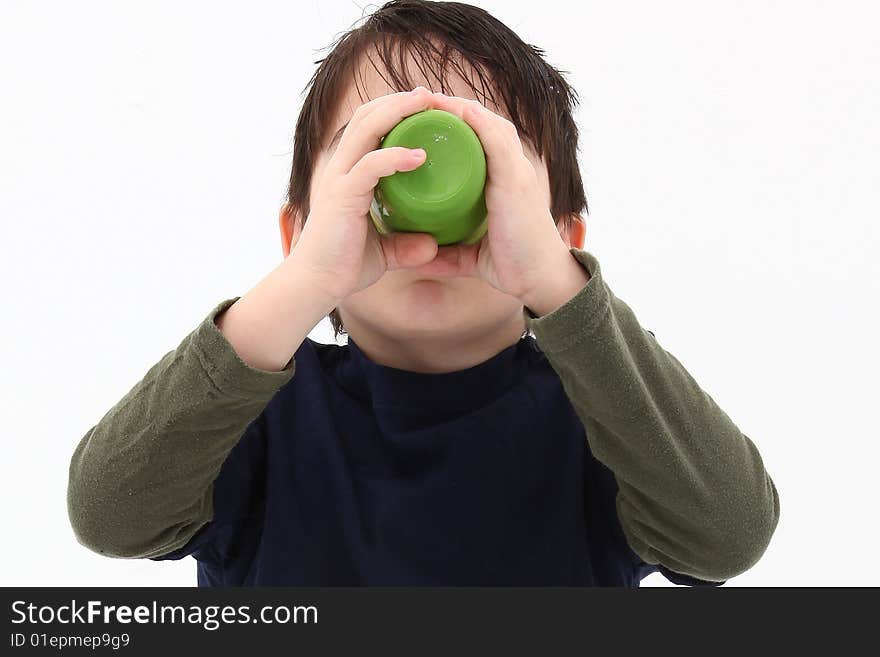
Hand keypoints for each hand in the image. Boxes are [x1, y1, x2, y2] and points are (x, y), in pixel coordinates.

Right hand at [289, 86, 442, 301]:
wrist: (316, 285)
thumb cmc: (344, 266)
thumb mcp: (383, 251)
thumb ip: (406, 244)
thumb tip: (432, 245)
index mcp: (348, 173)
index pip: (368, 126)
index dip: (394, 109)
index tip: (426, 105)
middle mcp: (340, 168)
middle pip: (367, 116)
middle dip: (400, 100)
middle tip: (432, 95)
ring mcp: (338, 178)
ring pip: (367, 128)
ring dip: (398, 111)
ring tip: (428, 104)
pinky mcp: (342, 196)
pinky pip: (370, 166)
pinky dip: (395, 156)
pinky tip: (420, 156)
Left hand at [403, 91, 574, 303]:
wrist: (540, 280)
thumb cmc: (512, 265)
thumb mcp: (473, 256)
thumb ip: (451, 254)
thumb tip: (422, 260)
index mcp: (505, 180)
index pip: (481, 139)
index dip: (457, 122)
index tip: (423, 116)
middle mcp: (514, 169)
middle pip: (484, 124)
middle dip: (454, 108)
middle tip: (419, 99)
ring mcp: (517, 172)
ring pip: (490, 125)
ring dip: (461, 107)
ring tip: (430, 97)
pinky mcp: (516, 181)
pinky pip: (498, 142)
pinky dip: (478, 122)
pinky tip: (458, 109)